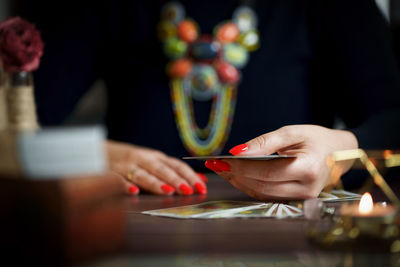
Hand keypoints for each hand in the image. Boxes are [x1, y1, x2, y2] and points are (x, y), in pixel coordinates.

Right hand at [106, 140, 206, 195]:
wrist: (98, 152)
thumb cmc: (131, 161)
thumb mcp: (153, 163)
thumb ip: (175, 172)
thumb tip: (201, 179)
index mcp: (155, 157)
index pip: (176, 165)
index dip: (189, 176)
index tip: (201, 187)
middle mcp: (142, 159)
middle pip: (161, 170)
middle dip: (176, 180)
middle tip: (188, 190)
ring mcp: (126, 166)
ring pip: (142, 175)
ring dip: (155, 183)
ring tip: (167, 191)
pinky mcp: (110, 173)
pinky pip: (117, 180)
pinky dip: (125, 185)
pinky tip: (133, 192)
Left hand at [205, 125, 357, 199]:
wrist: (340, 153)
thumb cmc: (317, 138)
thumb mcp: (292, 132)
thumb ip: (264, 142)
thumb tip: (236, 152)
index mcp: (309, 168)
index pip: (267, 172)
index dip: (241, 168)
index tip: (220, 161)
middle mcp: (307, 189)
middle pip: (262, 185)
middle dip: (235, 175)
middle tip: (215, 165)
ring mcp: (303, 198)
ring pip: (262, 194)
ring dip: (239, 183)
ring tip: (222, 170)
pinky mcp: (297, 200)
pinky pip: (268, 196)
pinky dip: (250, 186)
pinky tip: (237, 176)